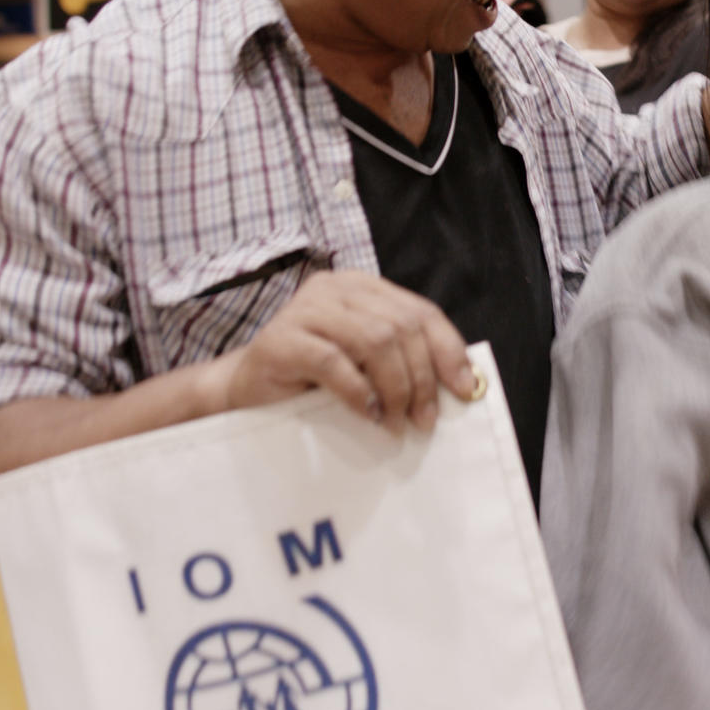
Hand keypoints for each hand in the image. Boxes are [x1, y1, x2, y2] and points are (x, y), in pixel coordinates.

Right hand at [202, 270, 474, 429]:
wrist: (245, 391)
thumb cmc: (312, 380)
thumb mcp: (365, 363)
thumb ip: (401, 358)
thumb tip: (460, 384)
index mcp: (362, 288)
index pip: (420, 311)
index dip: (448, 350)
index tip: (464, 389)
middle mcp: (336, 288)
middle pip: (401, 326)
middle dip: (422, 378)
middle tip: (423, 420)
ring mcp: (306, 309)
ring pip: (375, 340)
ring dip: (394, 388)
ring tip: (394, 422)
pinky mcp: (282, 339)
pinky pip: (333, 362)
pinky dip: (357, 391)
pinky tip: (365, 413)